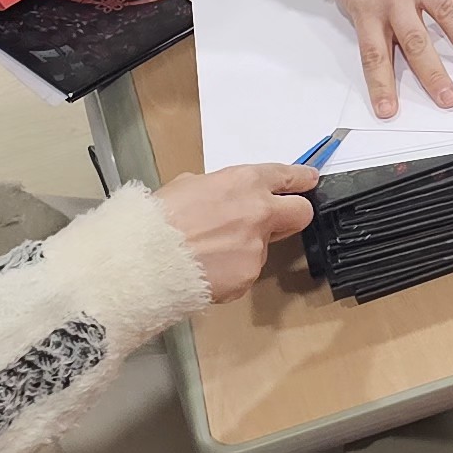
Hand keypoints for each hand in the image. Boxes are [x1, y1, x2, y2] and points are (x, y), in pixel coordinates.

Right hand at [158, 164, 318, 303]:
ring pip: (263, 247)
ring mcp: (257, 246)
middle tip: (276, 220)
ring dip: (245, 249)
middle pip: (301, 212)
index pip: (287, 177)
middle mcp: (259, 211)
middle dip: (293, 214)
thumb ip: (219, 189)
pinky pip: (245, 272)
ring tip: (207, 253)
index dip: (300, 179)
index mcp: (244, 182)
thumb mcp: (188, 186)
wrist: (144, 259)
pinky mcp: (249, 275)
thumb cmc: (156, 220)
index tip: (309, 180)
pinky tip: (204, 269)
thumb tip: (225, 198)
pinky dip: (230, 272)